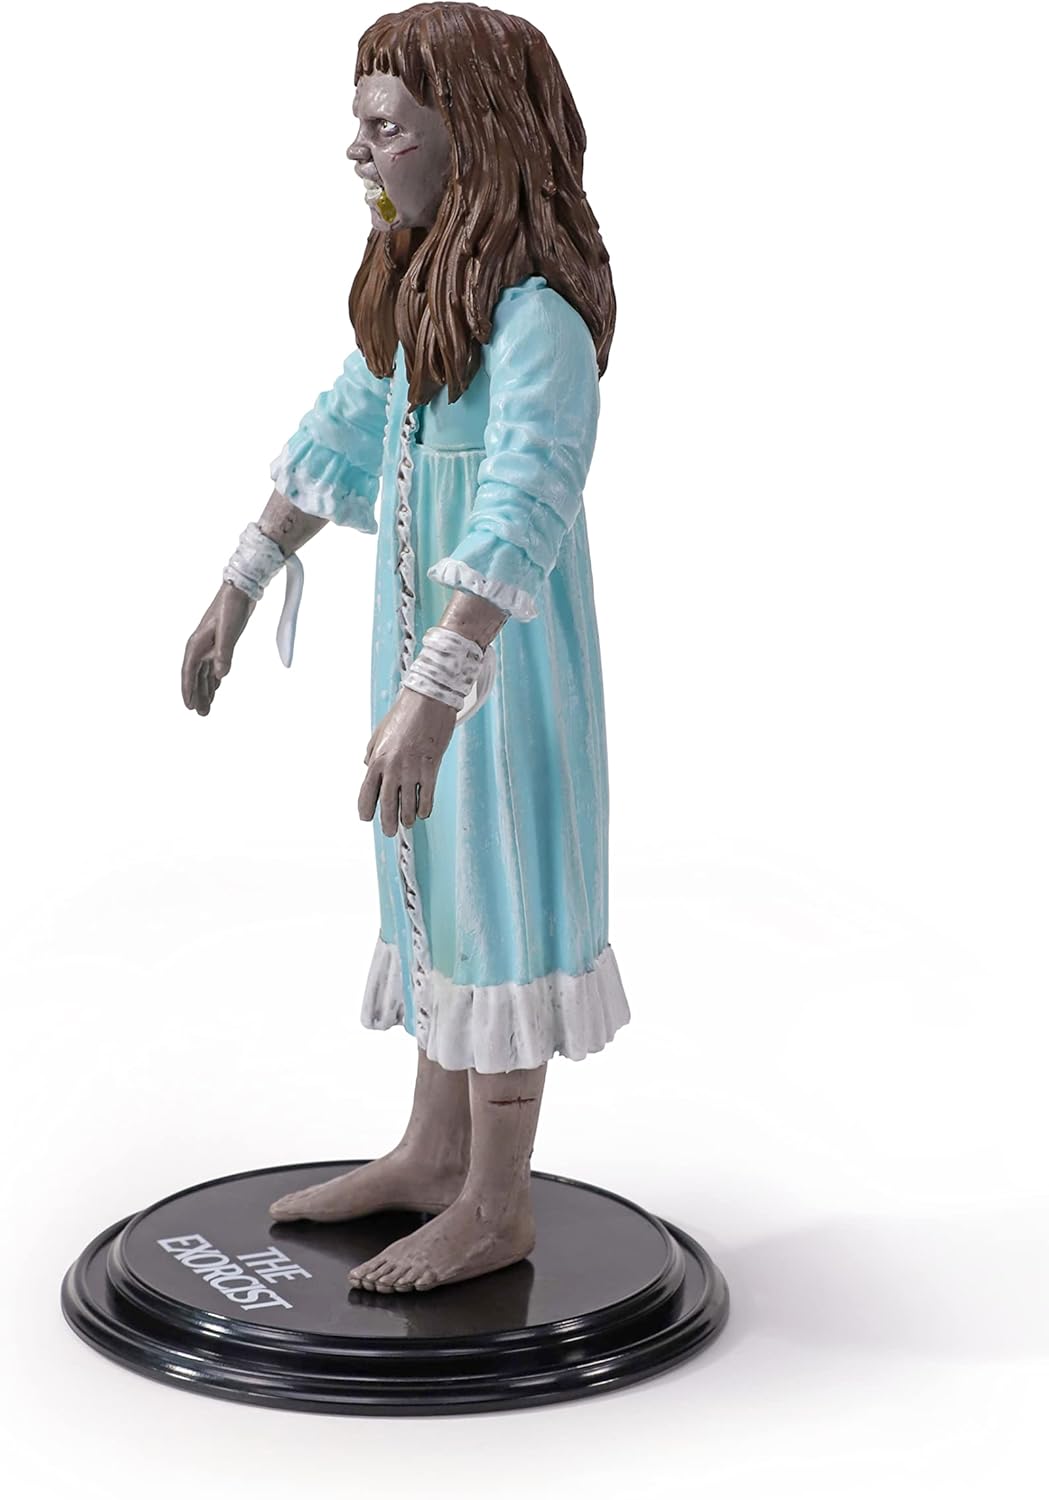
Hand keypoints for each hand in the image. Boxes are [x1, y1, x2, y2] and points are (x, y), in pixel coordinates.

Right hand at [181, 581, 254, 715]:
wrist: (240, 590)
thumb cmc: (231, 607)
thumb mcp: (228, 631)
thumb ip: (224, 654)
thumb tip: (221, 675)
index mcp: (197, 644)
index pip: (189, 672)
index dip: (188, 690)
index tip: (189, 706)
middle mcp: (201, 647)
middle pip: (196, 676)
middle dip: (198, 695)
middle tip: (202, 714)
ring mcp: (210, 646)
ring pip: (205, 673)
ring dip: (206, 690)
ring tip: (208, 708)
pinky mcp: (221, 644)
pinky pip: (214, 667)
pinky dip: (214, 679)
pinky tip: (216, 688)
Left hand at [358, 687, 456, 835]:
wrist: (428, 701)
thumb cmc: (404, 714)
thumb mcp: (379, 733)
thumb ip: (372, 753)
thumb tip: (368, 767)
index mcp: (377, 760)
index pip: (366, 794)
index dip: (366, 810)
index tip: (368, 818)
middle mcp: (392, 768)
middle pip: (387, 806)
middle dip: (388, 823)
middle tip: (390, 832)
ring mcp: (412, 770)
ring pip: (407, 806)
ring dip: (407, 819)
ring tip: (408, 823)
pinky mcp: (431, 768)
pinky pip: (427, 797)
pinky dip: (424, 809)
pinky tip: (423, 813)